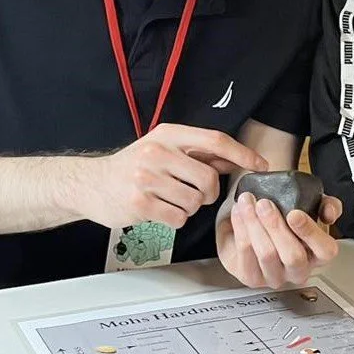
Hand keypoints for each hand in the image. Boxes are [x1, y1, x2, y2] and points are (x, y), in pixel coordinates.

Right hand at [75, 123, 267, 229]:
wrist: (92, 183)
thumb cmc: (133, 166)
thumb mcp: (164, 149)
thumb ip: (199, 154)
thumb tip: (236, 159)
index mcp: (168, 134)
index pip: (215, 140)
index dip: (242, 154)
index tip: (261, 165)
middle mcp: (157, 152)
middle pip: (209, 178)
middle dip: (209, 192)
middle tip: (196, 193)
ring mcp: (146, 178)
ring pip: (194, 202)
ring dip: (190, 207)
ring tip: (170, 199)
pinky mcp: (139, 203)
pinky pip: (178, 218)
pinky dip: (176, 219)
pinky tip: (160, 209)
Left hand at [217, 192, 341, 288]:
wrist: (254, 226)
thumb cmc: (284, 220)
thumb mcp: (309, 207)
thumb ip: (325, 205)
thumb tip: (329, 212)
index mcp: (318, 255)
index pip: (325, 251)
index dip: (311, 233)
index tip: (294, 213)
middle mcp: (298, 270)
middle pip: (293, 256)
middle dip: (276, 226)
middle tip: (264, 204)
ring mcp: (274, 277)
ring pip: (267, 254)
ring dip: (254, 223)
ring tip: (248, 203)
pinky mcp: (251, 277)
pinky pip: (245, 253)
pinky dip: (241, 228)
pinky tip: (239, 212)